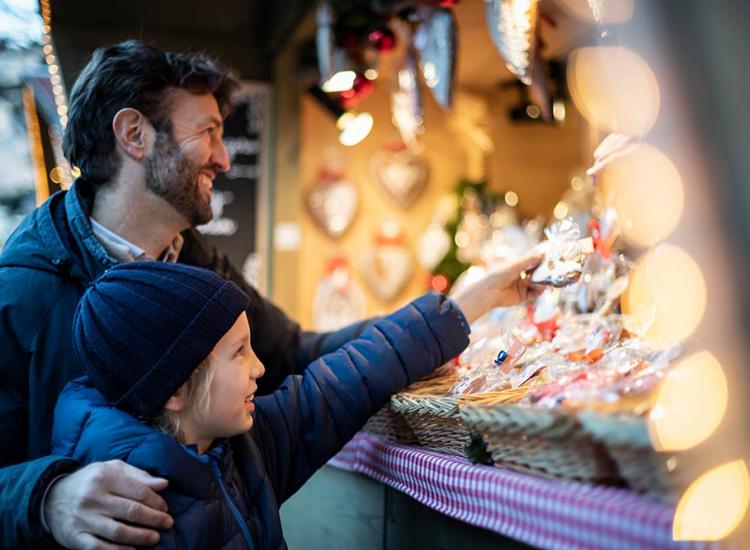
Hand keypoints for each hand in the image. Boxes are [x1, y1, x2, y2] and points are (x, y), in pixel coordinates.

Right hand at [45, 460, 172, 549]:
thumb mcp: (113, 469)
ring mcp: (83, 519)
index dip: (156, 501)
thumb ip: (139, 476)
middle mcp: (93, 498)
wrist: (51, 497)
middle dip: (154, 519)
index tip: (165, 508)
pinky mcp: (75, 537)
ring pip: (118, 532)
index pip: (138, 491)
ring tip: (155, 538)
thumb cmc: (91, 481)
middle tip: (167, 523)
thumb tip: (164, 484)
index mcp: (104, 477)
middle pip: (131, 511)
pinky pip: (99, 548)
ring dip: (141, 537)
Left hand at [451, 253, 544, 323]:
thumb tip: (543, 253)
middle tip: (554, 270)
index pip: (531, 263)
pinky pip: (533, 294)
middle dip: (544, 273)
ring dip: (543, 282)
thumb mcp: (516, 264)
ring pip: (536, 284)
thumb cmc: (499, 274)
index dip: (540, 262)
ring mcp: (520, 287)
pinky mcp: (521, 297)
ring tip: (550, 280)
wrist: (490, 291)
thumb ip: (530, 259)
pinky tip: (542, 288)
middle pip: (535, 274)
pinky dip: (539, 291)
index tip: (550, 259)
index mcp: (516, 267)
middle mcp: (519, 277)